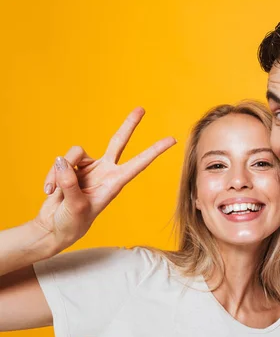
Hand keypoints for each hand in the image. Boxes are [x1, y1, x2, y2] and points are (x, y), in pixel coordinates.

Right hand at [34, 107, 175, 248]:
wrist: (54, 228)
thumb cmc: (71, 223)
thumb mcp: (75, 207)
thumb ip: (70, 184)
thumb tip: (62, 161)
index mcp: (115, 183)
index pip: (138, 164)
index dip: (154, 151)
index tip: (172, 140)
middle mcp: (105, 172)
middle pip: (118, 142)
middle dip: (129, 125)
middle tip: (141, 108)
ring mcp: (88, 168)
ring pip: (75, 153)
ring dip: (61, 172)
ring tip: (56, 192)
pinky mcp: (70, 167)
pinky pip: (60, 161)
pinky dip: (51, 174)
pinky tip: (50, 191)